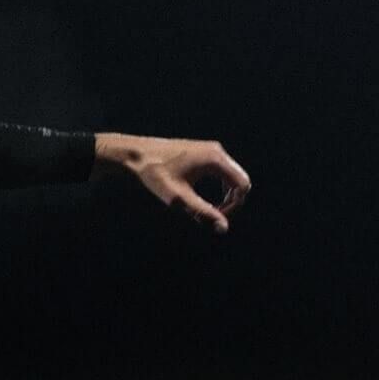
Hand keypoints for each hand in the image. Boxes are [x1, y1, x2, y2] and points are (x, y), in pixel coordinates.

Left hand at [96, 133, 250, 233]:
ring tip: (207, 212)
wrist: (136, 155)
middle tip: (212, 218)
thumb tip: (223, 228)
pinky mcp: (203, 153)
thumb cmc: (155, 175)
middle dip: (232, 202)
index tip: (216, 218)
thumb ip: (202, 212)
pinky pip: (222, 173)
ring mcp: (211, 150)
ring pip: (232, 177)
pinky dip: (219, 188)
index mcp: (214, 159)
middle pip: (240, 181)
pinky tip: (201, 201)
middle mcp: (217, 151)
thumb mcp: (178, 198)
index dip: (235, 206)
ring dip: (226, 197)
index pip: (242, 185)